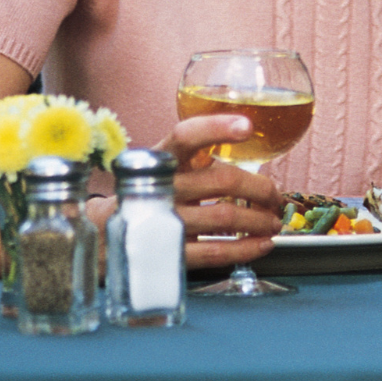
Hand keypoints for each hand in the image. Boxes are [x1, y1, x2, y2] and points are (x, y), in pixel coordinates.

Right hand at [156, 114, 284, 267]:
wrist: (105, 234)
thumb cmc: (150, 195)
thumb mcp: (164, 169)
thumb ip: (197, 158)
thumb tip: (248, 153)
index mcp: (161, 160)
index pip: (186, 136)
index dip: (216, 128)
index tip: (247, 126)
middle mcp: (162, 188)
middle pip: (223, 180)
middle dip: (261, 189)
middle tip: (275, 198)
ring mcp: (164, 222)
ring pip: (225, 216)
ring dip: (260, 220)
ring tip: (272, 223)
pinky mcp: (168, 254)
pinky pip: (215, 251)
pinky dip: (246, 248)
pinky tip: (262, 244)